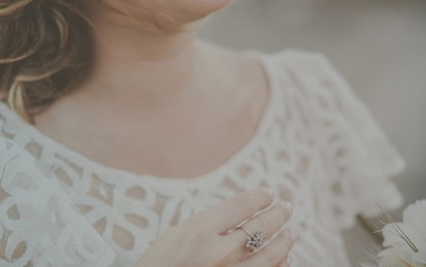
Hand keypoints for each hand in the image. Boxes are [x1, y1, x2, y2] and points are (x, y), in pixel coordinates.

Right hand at [134, 188, 295, 266]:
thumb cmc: (160, 263)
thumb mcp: (177, 233)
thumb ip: (207, 224)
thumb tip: (239, 215)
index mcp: (199, 230)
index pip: (240, 206)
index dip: (258, 198)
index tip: (268, 193)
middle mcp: (217, 251)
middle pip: (258, 228)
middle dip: (277, 215)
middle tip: (287, 207)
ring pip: (268, 254)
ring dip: (284, 241)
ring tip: (292, 232)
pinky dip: (279, 266)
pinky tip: (286, 258)